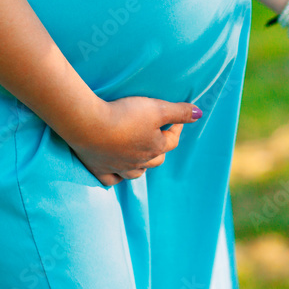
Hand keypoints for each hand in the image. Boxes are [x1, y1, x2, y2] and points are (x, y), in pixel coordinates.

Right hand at [68, 96, 201, 186]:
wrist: (88, 125)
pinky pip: (112, 180)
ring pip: (137, 172)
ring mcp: (119, 168)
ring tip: (141, 154)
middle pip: (157, 160)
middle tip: (158, 135)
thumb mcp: (156, 108)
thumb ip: (179, 111)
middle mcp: (139, 162)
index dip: (177, 127)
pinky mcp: (99, 169)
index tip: (177, 117)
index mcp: (155, 147)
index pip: (173, 140)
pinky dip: (117, 176)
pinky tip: (117, 171)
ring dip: (143, 165)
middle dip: (161, 149)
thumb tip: (200, 113)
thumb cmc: (124, 115)